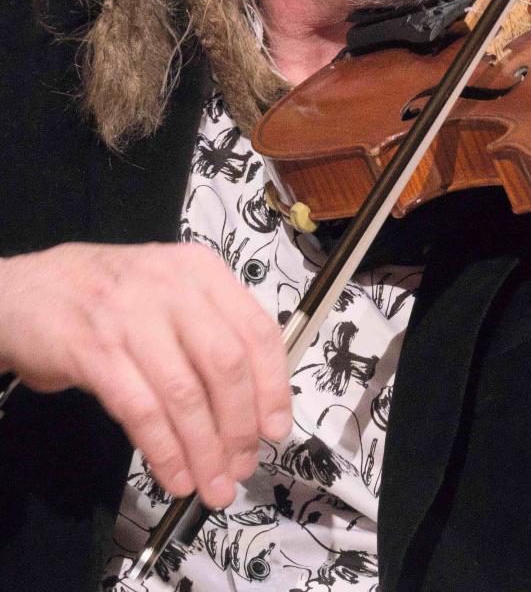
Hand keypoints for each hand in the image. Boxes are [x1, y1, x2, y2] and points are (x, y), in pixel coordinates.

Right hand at [0, 242, 290, 507]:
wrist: (27, 291)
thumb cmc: (110, 298)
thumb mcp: (169, 293)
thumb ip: (210, 331)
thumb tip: (254, 404)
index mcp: (201, 271)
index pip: (256, 330)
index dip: (273, 386)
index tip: (276, 429)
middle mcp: (172, 287)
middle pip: (226, 364)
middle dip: (239, 426)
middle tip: (241, 468)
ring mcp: (131, 316)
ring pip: (184, 393)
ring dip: (204, 450)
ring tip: (212, 486)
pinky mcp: (94, 350)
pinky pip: (141, 410)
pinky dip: (164, 450)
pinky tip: (174, 476)